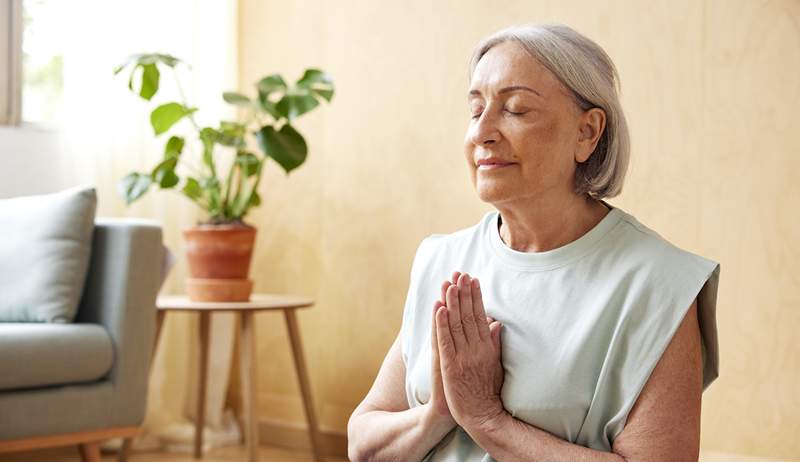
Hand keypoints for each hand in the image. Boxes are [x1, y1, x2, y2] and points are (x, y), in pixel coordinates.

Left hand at [435, 272, 504, 430]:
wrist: (481, 416)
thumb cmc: (487, 393)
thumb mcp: (496, 365)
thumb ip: (494, 344)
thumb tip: (496, 323)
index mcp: (487, 348)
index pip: (480, 317)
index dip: (476, 297)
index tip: (473, 280)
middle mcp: (476, 350)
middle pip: (468, 316)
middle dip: (464, 293)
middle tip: (461, 274)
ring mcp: (463, 358)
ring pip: (457, 325)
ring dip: (452, 302)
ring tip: (449, 284)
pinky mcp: (451, 366)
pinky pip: (445, 341)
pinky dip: (442, 324)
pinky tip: (440, 309)